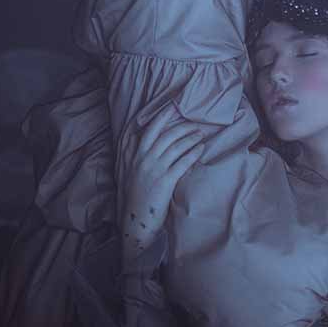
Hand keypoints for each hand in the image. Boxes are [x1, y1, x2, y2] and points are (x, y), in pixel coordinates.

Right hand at [122, 106, 203, 259]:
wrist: (134, 221)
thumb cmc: (132, 196)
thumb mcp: (127, 171)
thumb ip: (134, 154)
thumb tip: (144, 138)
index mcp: (131, 154)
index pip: (147, 129)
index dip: (161, 116)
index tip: (172, 106)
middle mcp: (141, 158)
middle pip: (164, 134)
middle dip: (180, 124)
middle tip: (193, 121)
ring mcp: (153, 168)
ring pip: (176, 146)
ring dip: (190, 138)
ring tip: (200, 134)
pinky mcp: (165, 180)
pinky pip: (183, 161)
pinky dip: (193, 153)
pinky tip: (201, 149)